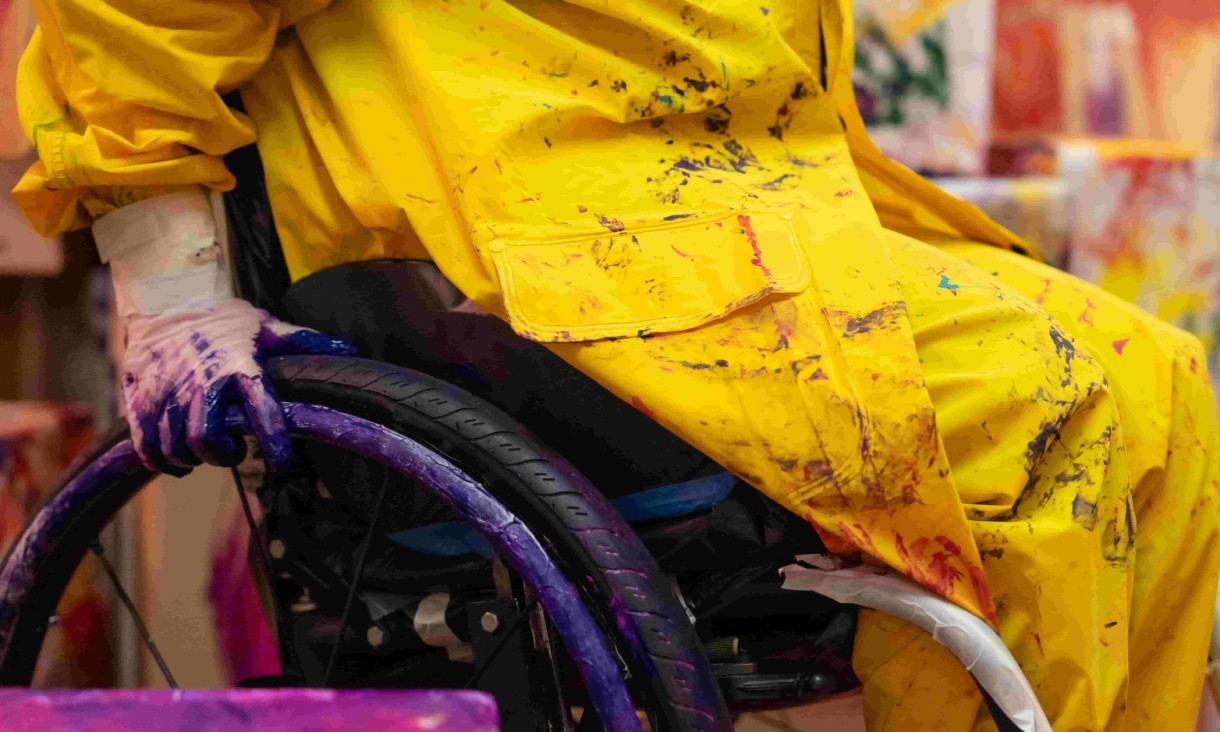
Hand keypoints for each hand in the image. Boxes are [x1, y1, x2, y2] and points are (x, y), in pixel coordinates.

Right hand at [120, 299, 355, 474]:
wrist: (164, 299)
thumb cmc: (225, 320)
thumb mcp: (267, 327)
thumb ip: (306, 343)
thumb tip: (352, 351)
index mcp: (240, 364)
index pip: (260, 405)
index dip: (272, 436)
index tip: (280, 461)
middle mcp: (201, 380)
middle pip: (205, 439)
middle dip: (222, 456)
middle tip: (234, 452)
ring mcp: (166, 390)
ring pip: (175, 446)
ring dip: (193, 459)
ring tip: (206, 452)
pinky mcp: (139, 397)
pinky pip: (145, 445)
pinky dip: (161, 461)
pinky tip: (177, 461)